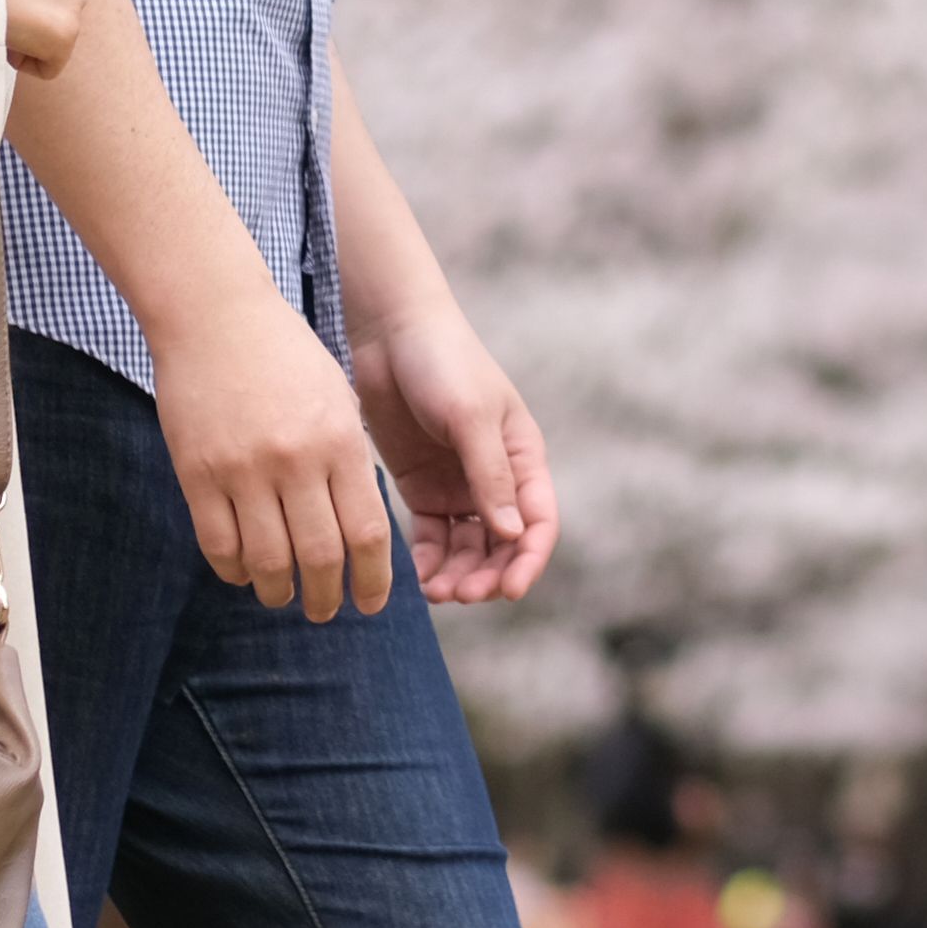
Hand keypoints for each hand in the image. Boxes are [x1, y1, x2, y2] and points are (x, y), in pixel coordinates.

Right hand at [147, 306, 389, 622]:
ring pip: (267, 560)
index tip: (370, 603)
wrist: (215, 314)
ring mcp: (243, 469)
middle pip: (320, 556)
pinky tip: (243, 574)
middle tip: (325, 612)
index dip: (372, 580)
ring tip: (282, 597)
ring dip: (278, 592)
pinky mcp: (198, 472)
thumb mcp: (336, 398)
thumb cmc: (284, 354)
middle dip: (327, 598)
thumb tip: (360, 528)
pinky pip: (218, 544)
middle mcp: (296, 460)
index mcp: (340, 440)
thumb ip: (348, 459)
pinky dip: (233, 570)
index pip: (367, 533)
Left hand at [353, 297, 558, 606]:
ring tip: (439, 593)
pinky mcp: (422, 487)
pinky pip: (433, 537)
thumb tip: (513, 534)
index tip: (509, 590)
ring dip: (460, 574)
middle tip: (462, 595)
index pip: (538, 520)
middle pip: (504, 544)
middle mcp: (496, 476)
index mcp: (523, 456)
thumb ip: (491, 475)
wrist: (388, 332)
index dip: (529, 559)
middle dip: (489, 575)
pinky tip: (421, 578)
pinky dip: (430, 561)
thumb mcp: (471, 416)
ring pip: (468, 548)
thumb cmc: (443, 361)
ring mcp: (458, 484)